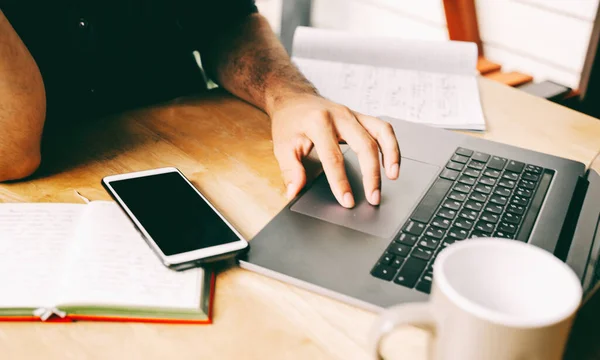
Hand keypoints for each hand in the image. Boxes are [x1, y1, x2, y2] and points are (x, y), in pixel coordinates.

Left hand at [270, 94, 399, 207]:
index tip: (347, 201)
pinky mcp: (360, 117)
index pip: (333, 157)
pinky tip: (391, 164)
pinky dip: (391, 146)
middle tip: (373, 198)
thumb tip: (294, 192)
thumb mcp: (282, 146)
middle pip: (364, 145)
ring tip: (393, 177)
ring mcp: (353, 114)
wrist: (294, 99)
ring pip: (381, 132)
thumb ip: (290, 170)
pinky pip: (383, 129)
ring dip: (391, 155)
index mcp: (318, 122)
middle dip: (372, 174)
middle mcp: (340, 116)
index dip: (341, 182)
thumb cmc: (289, 122)